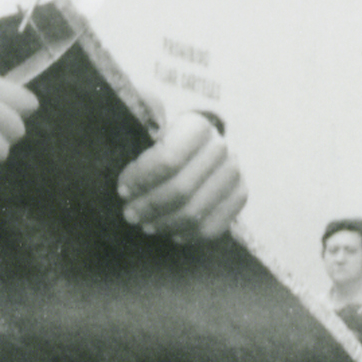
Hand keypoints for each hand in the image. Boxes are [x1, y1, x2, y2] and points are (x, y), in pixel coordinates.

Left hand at [117, 113, 245, 242]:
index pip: (168, 159)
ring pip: (195, 212)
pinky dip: (188, 235)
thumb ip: (142, 129)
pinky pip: (212, 228)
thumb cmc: (166, 142)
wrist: (201, 149)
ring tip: (146, 225)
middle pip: (181, 189)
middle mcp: (220, 148)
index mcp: (197, 126)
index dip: (141, 179)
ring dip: (165, 224)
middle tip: (130, 214)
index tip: (122, 190)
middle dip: (149, 206)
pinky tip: (171, 234)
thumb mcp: (152, 127)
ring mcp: (233, 173)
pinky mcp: (240, 196)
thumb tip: (133, 140)